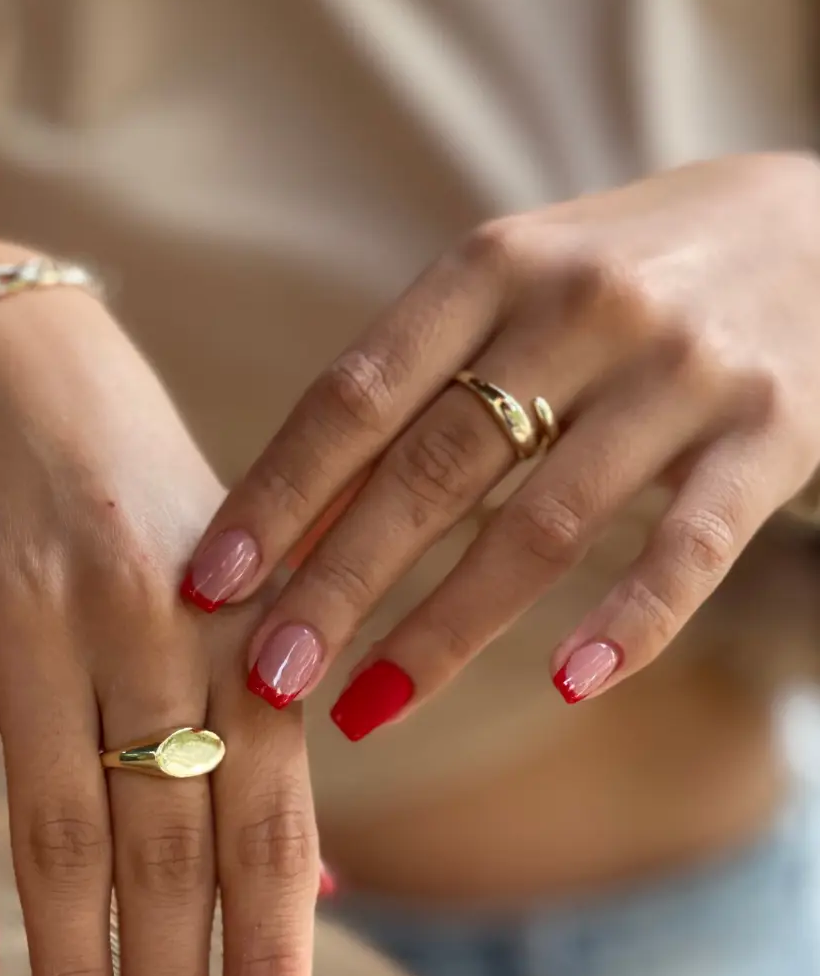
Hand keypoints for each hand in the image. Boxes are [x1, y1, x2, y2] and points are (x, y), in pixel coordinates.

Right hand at [0, 239, 317, 975]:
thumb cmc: (132, 482)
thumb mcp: (230, 578)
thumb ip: (271, 730)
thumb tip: (321, 891)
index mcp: (244, 615)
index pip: (271, 817)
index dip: (272, 954)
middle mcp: (151, 621)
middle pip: (167, 842)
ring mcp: (32, 616)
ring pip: (58, 825)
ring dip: (73, 969)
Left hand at [182, 154, 819, 735]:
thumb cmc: (620, 278)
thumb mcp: (510, 292)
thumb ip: (411, 387)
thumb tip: (290, 524)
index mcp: (490, 266)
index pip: (357, 394)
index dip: (276, 495)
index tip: (211, 584)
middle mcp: (578, 308)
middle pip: (435, 467)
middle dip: (339, 582)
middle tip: (265, 678)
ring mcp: (679, 369)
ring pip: (544, 521)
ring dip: (447, 629)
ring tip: (370, 709)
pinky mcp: (772, 428)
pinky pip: (688, 544)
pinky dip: (628, 622)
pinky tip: (568, 688)